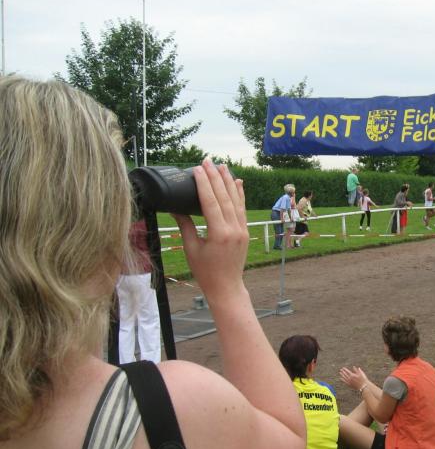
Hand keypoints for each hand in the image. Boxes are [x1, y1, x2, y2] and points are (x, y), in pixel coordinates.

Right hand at [173, 159, 248, 302]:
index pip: (211, 202)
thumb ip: (185, 226)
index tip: (198, 169)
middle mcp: (234, 229)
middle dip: (216, 177)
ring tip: (222, 166)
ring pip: (236, 200)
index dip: (204, 184)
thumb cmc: (205, 271)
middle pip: (224, 197)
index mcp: (219, 234)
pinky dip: (239, 194)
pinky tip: (237, 182)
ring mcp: (242, 230)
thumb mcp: (191, 249)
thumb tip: (175, 208)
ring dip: (229, 181)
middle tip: (208, 161)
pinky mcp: (245, 232)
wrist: (226, 287)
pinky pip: (242, 209)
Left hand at [339, 366, 367, 389]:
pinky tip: (341, 378)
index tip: (343, 368)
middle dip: (343, 371)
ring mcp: (349, 382)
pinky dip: (342, 380)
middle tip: (340, 370)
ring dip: (342, 375)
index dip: (345, 369)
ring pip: (344, 378)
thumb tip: (354, 367)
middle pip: (345, 374)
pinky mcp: (349, 385)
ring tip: (340, 373)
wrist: (363, 386)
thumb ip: (357, 370)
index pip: (347, 371)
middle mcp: (350, 378)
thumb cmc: (363, 379)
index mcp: (352, 375)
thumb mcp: (361, 373)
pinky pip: (345, 382)